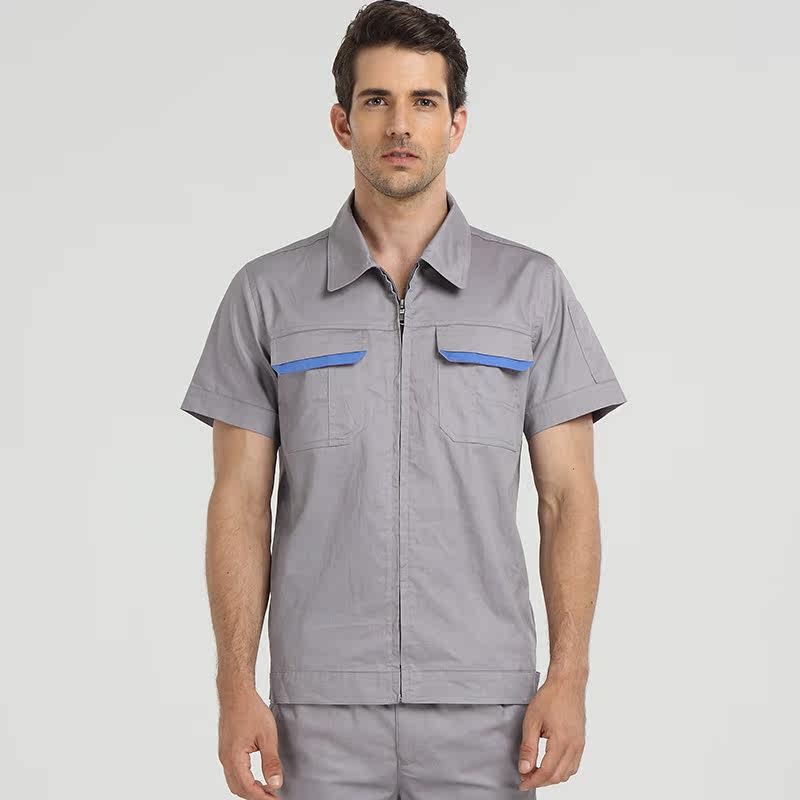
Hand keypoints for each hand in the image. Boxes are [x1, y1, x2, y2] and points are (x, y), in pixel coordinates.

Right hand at [218, 688, 283, 797]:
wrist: (236, 694)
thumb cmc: (251, 710)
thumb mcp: (267, 736)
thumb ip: (271, 762)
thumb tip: (276, 784)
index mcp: (234, 758)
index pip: (247, 788)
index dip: (262, 797)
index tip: (275, 799)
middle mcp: (225, 759)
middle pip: (238, 788)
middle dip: (255, 796)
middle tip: (272, 796)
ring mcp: (223, 754)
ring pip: (234, 782)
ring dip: (249, 788)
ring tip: (267, 788)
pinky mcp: (225, 749)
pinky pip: (232, 772)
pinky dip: (244, 780)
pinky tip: (256, 777)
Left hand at [517, 673, 586, 789]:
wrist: (567, 683)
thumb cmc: (550, 697)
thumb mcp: (532, 721)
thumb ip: (528, 748)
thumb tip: (524, 769)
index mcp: (562, 742)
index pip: (546, 772)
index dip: (533, 781)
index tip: (522, 782)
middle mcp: (574, 746)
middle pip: (558, 776)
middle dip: (540, 781)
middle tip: (526, 777)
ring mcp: (580, 744)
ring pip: (567, 773)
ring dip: (552, 777)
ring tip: (536, 772)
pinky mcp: (581, 741)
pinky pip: (574, 764)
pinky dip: (562, 770)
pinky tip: (550, 765)